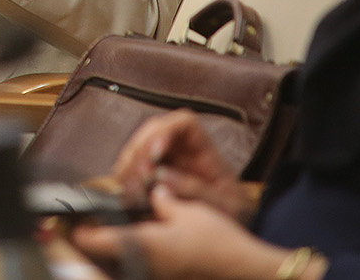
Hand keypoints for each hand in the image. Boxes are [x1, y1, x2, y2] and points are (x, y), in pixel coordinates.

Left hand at [72, 185, 294, 279]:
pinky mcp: (167, 277)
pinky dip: (130, 255)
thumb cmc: (216, 241)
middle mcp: (144, 265)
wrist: (244, 270)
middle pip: (104, 256)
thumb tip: (152, 192)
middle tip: (85, 224)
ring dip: (111, 249)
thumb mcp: (188, 211)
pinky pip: (138, 266)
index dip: (79, 230)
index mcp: (144, 245)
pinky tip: (137, 241)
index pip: (96, 242)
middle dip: (92, 241)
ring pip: (121, 263)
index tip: (70, 219)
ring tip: (105, 231)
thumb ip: (163, 201)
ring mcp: (155, 275)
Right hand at [113, 110, 251, 220]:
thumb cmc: (235, 216)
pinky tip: (124, 191)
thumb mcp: (225, 206)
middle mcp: (185, 151)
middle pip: (154, 131)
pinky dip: (126, 175)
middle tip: (138, 177)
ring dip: (129, 164)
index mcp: (206, 151)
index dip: (166, 131)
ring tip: (128, 188)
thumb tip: (161, 176)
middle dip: (141, 149)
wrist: (234, 236)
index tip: (155, 153)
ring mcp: (168, 162)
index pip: (184, 124)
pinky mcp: (155, 177)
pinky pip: (134, 166)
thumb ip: (196, 191)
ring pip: (140, 147)